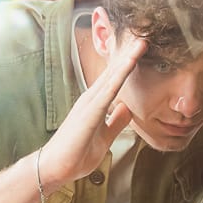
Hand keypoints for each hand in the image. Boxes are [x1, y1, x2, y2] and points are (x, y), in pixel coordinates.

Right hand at [38, 36, 143, 186]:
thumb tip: (127, 108)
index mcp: (96, 104)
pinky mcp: (90, 111)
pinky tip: (130, 63)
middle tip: (145, 35)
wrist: (58, 167)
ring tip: (141, 42)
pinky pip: (109, 90)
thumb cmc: (77, 153)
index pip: (115, 79)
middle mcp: (92, 98)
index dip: (129, 64)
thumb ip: (116, 121)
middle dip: (129, 54)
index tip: (142, 50)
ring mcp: (90, 103)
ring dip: (127, 58)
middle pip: (114, 71)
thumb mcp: (105, 136)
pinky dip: (120, 75)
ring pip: (112, 76)